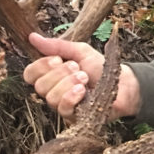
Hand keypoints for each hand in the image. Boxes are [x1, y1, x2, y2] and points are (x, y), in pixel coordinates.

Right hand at [23, 33, 141, 120]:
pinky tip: (83, 90)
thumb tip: (32, 36)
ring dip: (68, 83)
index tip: (58, 59)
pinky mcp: (73, 117)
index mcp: (51, 75)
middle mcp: (53, 92)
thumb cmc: (100, 67)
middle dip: (59, 73)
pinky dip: (71, 96)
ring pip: (50, 97)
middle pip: (39, 85)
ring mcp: (62, 106)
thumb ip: (56, 46)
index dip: (41, 66)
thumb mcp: (79, 51)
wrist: (123, 83)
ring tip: (85, 78)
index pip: (30, 74)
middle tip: (78, 68)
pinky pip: (62, 108)